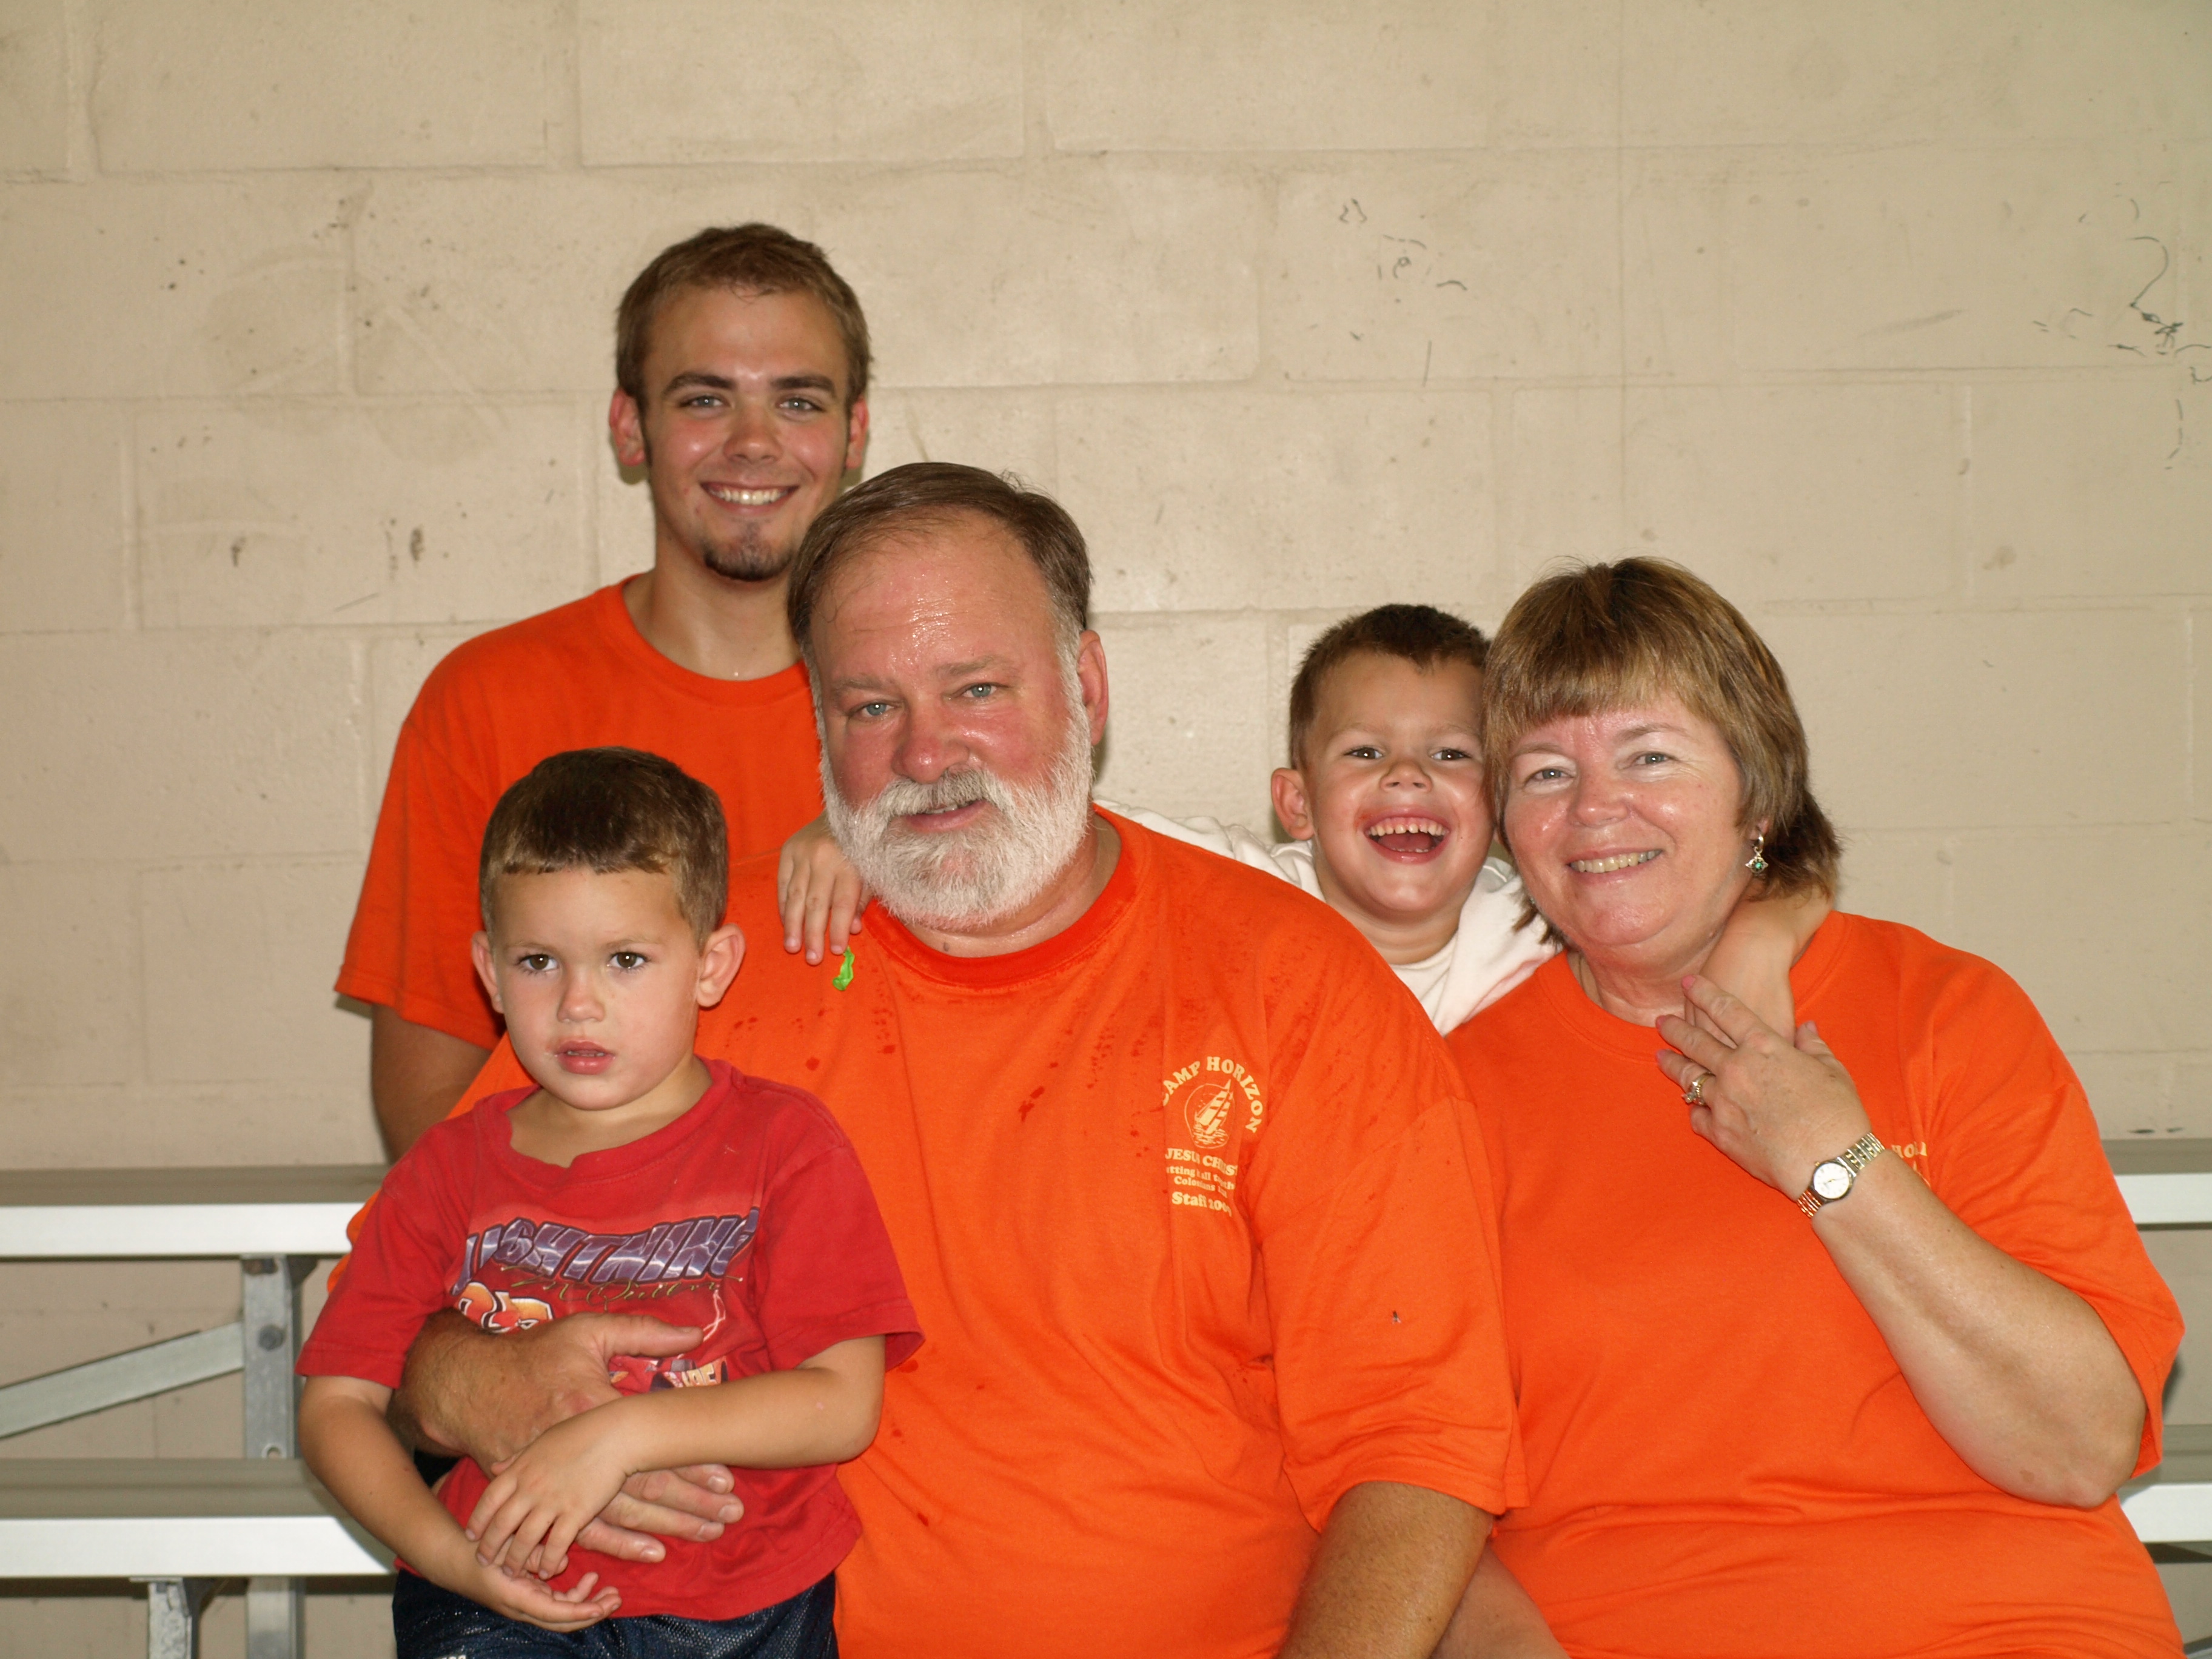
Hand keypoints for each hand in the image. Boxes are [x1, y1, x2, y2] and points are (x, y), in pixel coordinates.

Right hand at [396, 1311, 742, 1561]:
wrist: (471, 1386)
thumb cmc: (535, 1354)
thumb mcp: (585, 1331)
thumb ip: (641, 1332)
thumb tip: (693, 1332)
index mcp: (593, 1406)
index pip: (651, 1441)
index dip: (690, 1461)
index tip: (726, 1477)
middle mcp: (579, 1449)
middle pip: (643, 1484)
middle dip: (690, 1501)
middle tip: (730, 1514)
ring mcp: (560, 1479)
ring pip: (621, 1512)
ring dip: (666, 1525)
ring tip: (706, 1534)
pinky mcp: (543, 1498)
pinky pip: (584, 1528)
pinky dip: (619, 1542)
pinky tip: (649, 1552)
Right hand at [459, 1557, 619, 1631]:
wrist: (459, 1559)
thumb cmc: (481, 1551)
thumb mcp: (505, 1548)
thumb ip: (532, 1556)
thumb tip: (562, 1563)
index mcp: (518, 1598)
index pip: (555, 1613)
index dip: (580, 1612)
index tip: (601, 1607)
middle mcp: (524, 1608)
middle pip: (564, 1620)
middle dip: (593, 1612)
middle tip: (616, 1599)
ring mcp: (528, 1604)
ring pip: (564, 1612)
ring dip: (589, 1603)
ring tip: (611, 1591)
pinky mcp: (531, 1596)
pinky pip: (558, 1601)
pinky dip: (577, 1594)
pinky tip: (591, 1577)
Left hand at [468, 1409, 632, 1578]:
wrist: (615, 1435)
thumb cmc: (582, 1433)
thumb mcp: (542, 1441)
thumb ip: (516, 1458)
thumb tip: (494, 1467)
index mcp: (521, 1469)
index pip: (489, 1499)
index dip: (478, 1520)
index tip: (472, 1535)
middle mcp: (532, 1487)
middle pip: (502, 1524)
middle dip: (490, 1547)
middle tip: (484, 1562)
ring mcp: (553, 1501)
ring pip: (525, 1539)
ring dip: (516, 1559)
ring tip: (512, 1572)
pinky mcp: (576, 1512)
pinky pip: (557, 1544)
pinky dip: (549, 1560)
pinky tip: (547, 1570)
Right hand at [777, 815, 870, 963]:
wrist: (845, 809)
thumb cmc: (863, 847)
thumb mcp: (872, 871)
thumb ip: (862, 900)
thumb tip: (853, 929)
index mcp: (850, 863)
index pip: (842, 903)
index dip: (838, 929)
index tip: (835, 951)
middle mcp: (825, 857)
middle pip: (816, 903)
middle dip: (813, 933)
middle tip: (811, 958)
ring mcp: (803, 852)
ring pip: (795, 895)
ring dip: (793, 925)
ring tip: (792, 947)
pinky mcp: (788, 849)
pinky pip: (783, 883)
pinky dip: (783, 905)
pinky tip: (785, 923)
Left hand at [1654, 974, 1870, 1195]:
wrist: (1830, 1165)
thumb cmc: (1838, 1115)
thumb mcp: (1833, 1071)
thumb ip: (1813, 1046)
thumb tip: (1807, 1028)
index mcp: (1763, 1047)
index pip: (1725, 1009)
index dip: (1704, 993)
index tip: (1688, 982)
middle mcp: (1736, 1069)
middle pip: (1696, 1041)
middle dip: (1675, 1029)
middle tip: (1661, 1021)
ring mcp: (1723, 1101)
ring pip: (1688, 1076)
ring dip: (1672, 1064)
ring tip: (1660, 1057)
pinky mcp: (1720, 1132)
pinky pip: (1697, 1115)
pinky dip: (1694, 1108)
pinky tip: (1690, 1104)